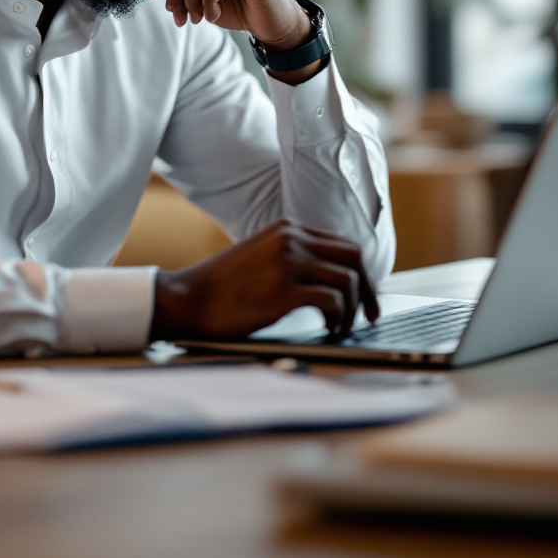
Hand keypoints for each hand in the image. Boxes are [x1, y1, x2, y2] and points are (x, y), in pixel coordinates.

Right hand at [150, 218, 378, 341]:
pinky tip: (329, 330)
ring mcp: (289, 262)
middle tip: (370, 315)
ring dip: (353, 309)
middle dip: (369, 289)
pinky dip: (338, 319)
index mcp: (288, 227)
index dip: (361, 272)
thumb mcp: (261, 256)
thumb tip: (331, 280)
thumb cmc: (222, 287)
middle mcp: (292, 238)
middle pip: (354, 257)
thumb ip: (293, 257)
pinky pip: (333, 301)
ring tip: (342, 327)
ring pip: (348, 280)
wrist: (188, 299)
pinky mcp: (284, 290)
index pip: (342, 244)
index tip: (366, 297)